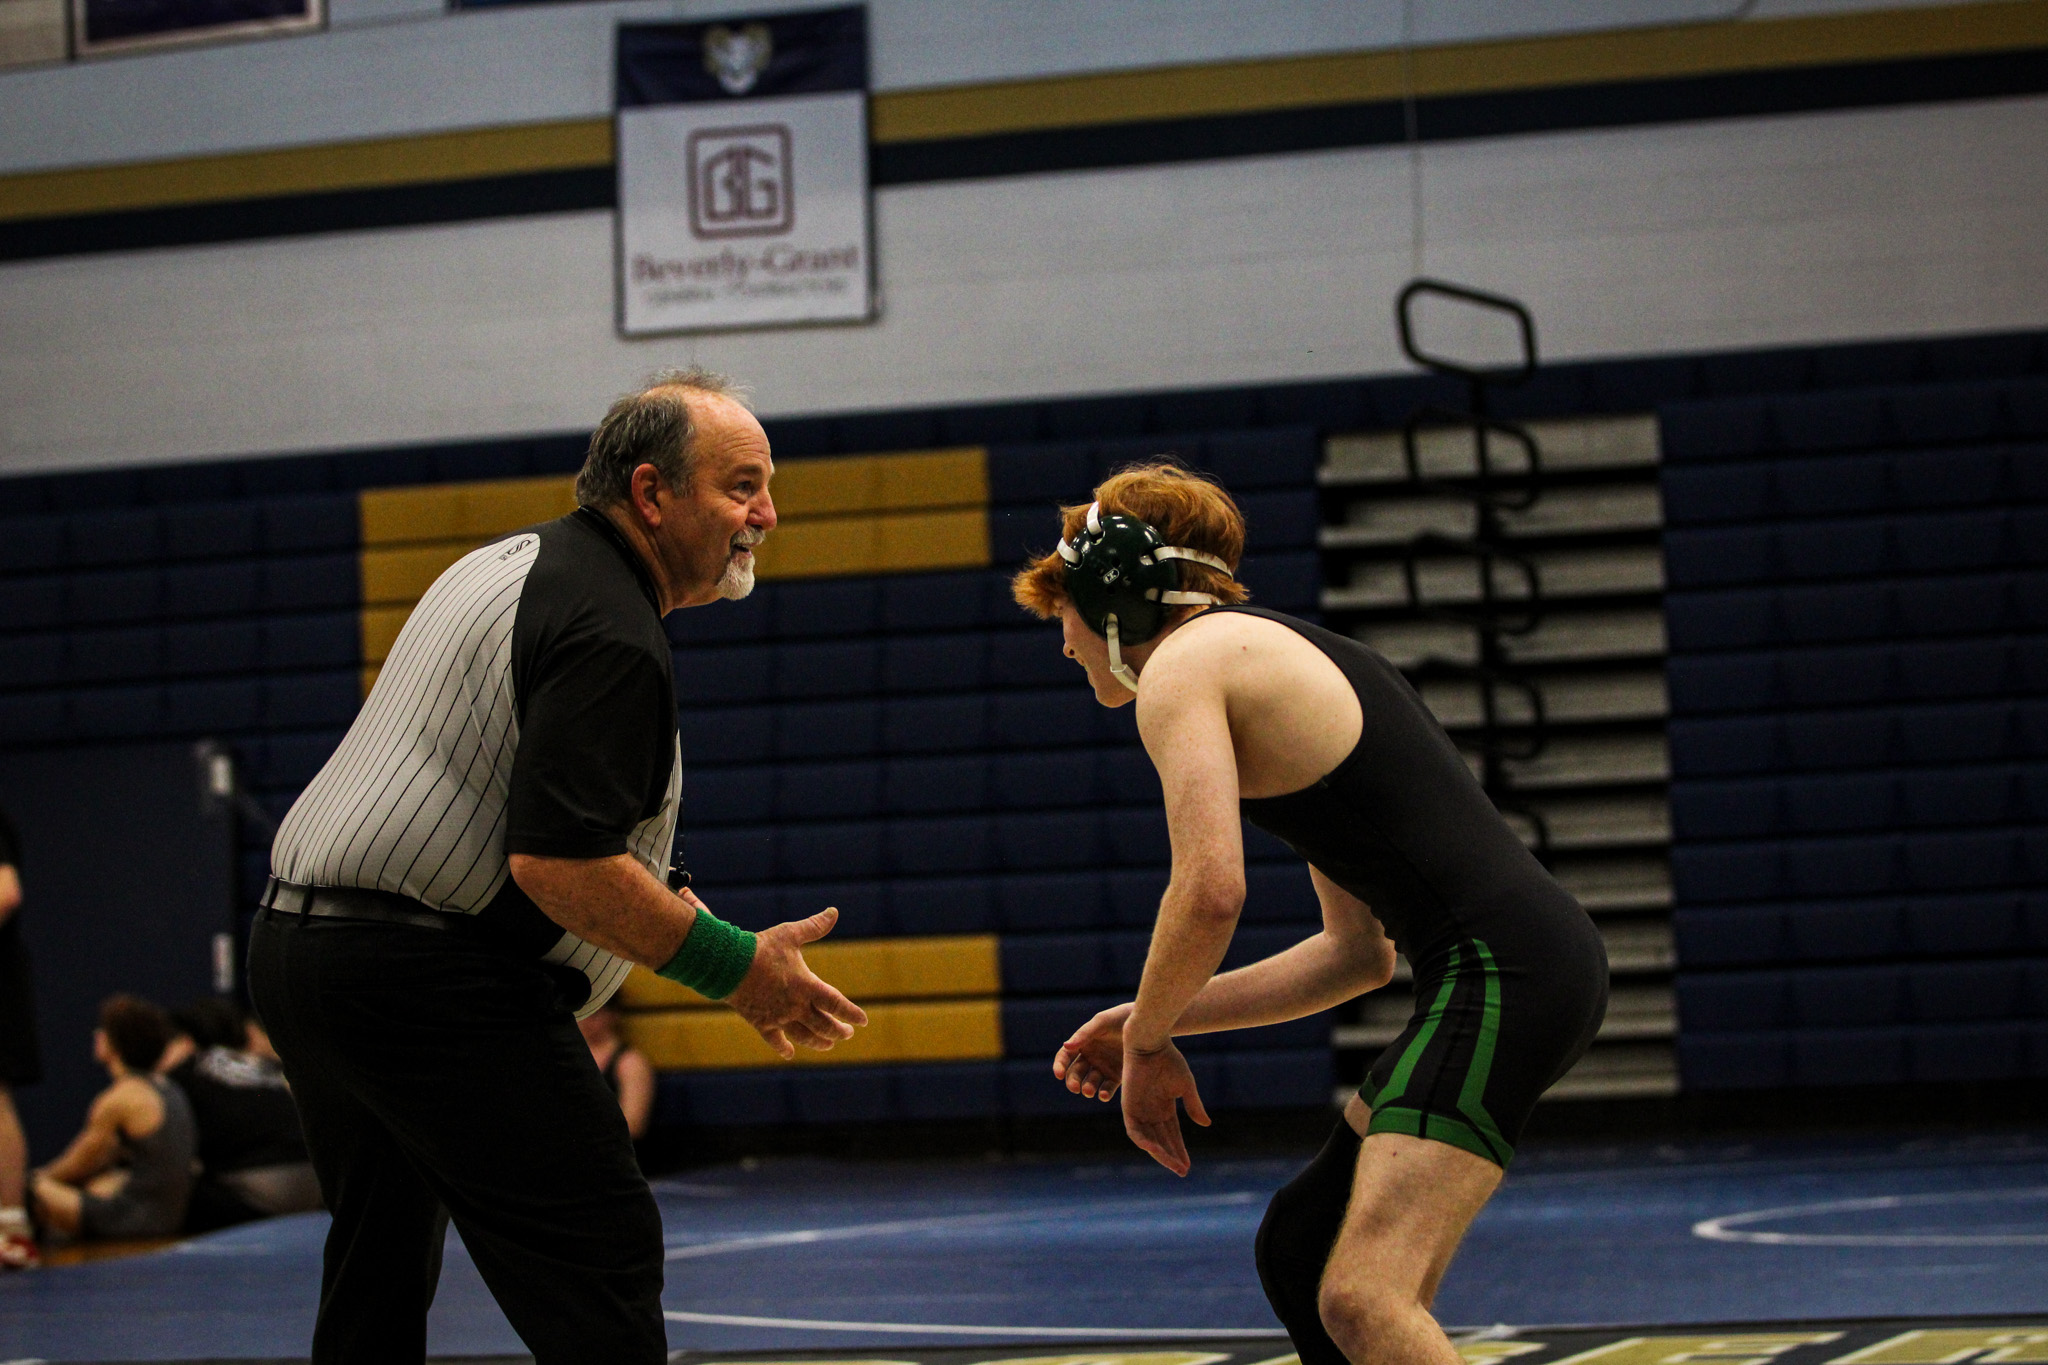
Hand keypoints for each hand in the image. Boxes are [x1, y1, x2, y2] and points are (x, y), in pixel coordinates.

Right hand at [725, 907, 868, 1059]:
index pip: (837, 1004)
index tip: (864, 1020)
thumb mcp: (790, 934)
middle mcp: (796, 1006)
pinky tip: (789, 1053)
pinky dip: (783, 1047)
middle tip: (848, 1033)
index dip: (852, 1013)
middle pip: (824, 1025)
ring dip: (818, 1042)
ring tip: (828, 1045)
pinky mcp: (761, 1023)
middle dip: (839, 1031)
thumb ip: (814, 926)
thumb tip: (834, 911)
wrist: (728, 965)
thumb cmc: (762, 948)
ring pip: (804, 1036)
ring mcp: (779, 1017)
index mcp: (807, 986)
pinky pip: (774, 1040)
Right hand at [1053, 1003, 1133, 1100]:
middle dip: (1073, 1082)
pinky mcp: (1117, 1077)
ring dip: (1087, 1089)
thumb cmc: (1121, 1018)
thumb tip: (1066, 1046)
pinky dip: (1103, 1094)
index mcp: (1082, 1043)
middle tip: (1075, 1088)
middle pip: (1075, 1073)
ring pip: (1089, 1083)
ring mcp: (1103, 1068)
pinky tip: (1104, 1096)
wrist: (1148, 1024)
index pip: (1065, 1056)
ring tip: (1089, 1091)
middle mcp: (1091, 1058)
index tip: (1059, 1074)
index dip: (1059, 1065)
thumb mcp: (1102, 1022)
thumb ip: (1084, 1034)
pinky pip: (1107, 1089)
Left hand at [1119, 1040, 1210, 1176]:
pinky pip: (1134, 1131)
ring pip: (1148, 1140)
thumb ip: (1193, 1105)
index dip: (1180, 1150)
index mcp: (1164, 1107)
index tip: (1188, 1166)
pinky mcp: (1128, 1107)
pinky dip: (1144, 1142)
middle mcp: (1151, 1112)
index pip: (1172, 1134)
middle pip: (1161, 1141)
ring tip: (1174, 1165)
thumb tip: (1206, 1125)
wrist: (1150, 1043)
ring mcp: (1139, 1110)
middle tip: (1182, 1171)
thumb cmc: (1169, 1059)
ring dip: (1160, 1153)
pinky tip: (1156, 1150)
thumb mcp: (1186, 1086)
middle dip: (1171, 1157)